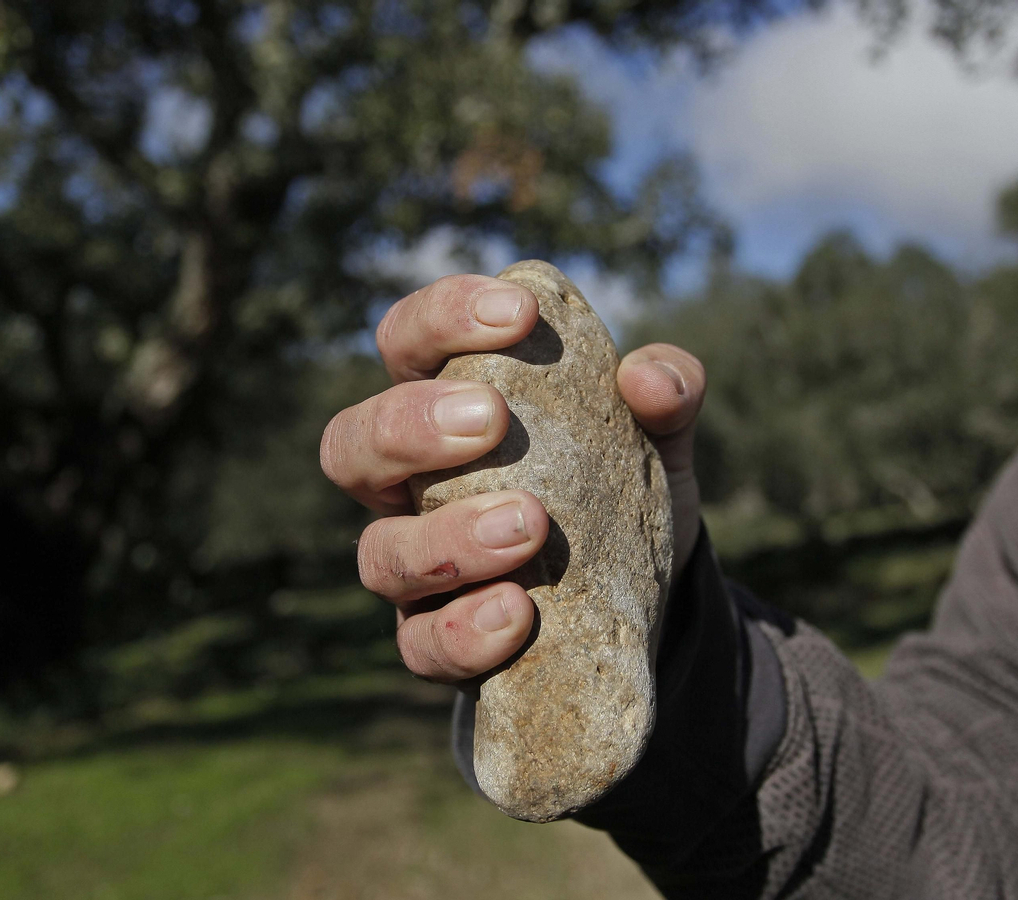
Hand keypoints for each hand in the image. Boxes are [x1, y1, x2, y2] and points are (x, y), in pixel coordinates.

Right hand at [320, 274, 705, 682]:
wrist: (639, 602)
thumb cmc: (615, 489)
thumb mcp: (657, 435)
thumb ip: (666, 393)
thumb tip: (648, 378)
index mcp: (440, 407)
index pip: (405, 343)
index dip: (442, 318)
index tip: (518, 316)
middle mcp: (405, 486)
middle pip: (350, 445)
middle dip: (410, 426)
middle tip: (491, 418)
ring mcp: (413, 570)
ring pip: (380, 555)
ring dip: (448, 538)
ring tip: (528, 525)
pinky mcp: (437, 642)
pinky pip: (421, 645)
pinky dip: (464, 630)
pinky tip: (518, 613)